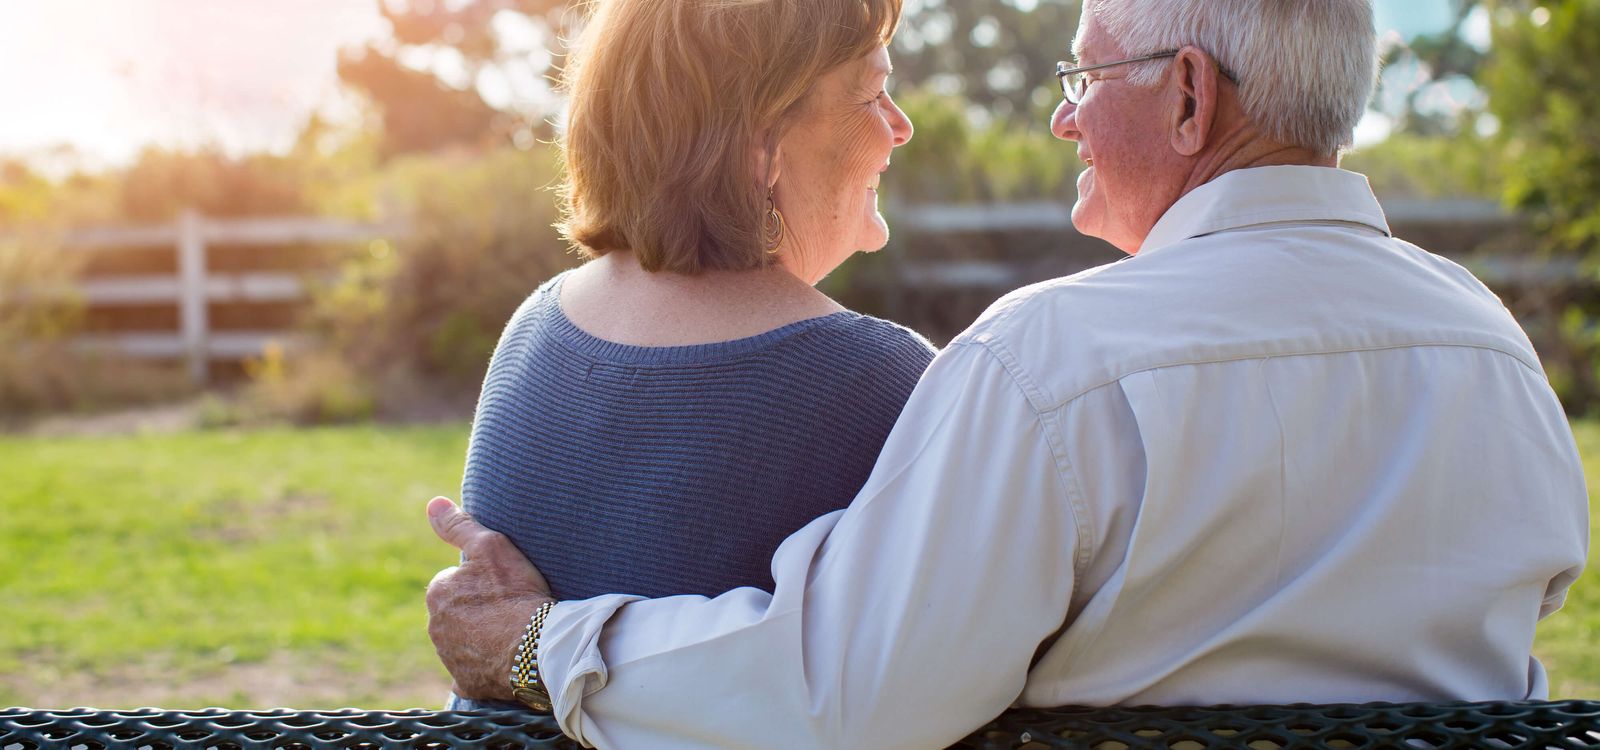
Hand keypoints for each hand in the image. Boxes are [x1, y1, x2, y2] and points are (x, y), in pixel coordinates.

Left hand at [425, 496, 554, 701]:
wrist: (537, 647)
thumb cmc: (515, 593)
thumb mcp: (491, 546)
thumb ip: (460, 525)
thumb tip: (433, 504)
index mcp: (438, 592)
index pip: (455, 580)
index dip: (481, 580)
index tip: (503, 585)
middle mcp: (435, 627)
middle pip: (458, 612)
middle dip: (477, 609)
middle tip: (510, 607)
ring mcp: (449, 657)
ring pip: (464, 640)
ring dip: (482, 636)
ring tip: (513, 631)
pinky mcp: (466, 682)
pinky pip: (472, 671)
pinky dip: (484, 666)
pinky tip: (504, 659)